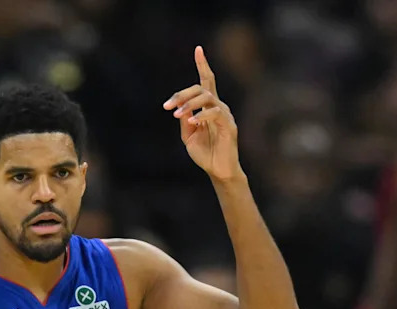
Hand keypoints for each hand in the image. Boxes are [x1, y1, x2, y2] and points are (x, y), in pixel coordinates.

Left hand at [164, 46, 240, 180]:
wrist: (217, 171)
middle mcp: (218, 107)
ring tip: (176, 114)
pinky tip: (193, 122)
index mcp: (208, 107)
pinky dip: (202, 115)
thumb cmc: (205, 154)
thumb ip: (184, 119)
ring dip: (189, 104)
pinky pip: (216, 113)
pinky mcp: (229, 126)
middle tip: (167, 106)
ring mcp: (225, 115)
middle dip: (182, 94)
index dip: (203, 65)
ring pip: (207, 98)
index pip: (206, 81)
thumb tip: (180, 107)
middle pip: (202, 88)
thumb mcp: (188, 135)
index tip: (198, 49)